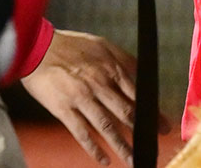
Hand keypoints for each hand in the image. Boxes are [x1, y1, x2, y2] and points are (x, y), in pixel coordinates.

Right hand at [22, 29, 165, 166]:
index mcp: (112, 67)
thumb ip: (124, 60)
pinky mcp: (63, 109)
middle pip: (127, 112)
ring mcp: (82, 98)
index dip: (152, 112)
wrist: (39, 48)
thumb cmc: (72, 46)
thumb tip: (143, 75)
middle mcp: (100, 84)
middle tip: (154, 145)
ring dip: (122, 146)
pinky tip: (103, 159)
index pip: (139, 94)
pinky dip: (94, 148)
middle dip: (143, 131)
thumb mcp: (104, 45)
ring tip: (132, 160)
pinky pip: (82, 133)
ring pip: (107, 126)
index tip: (162, 125)